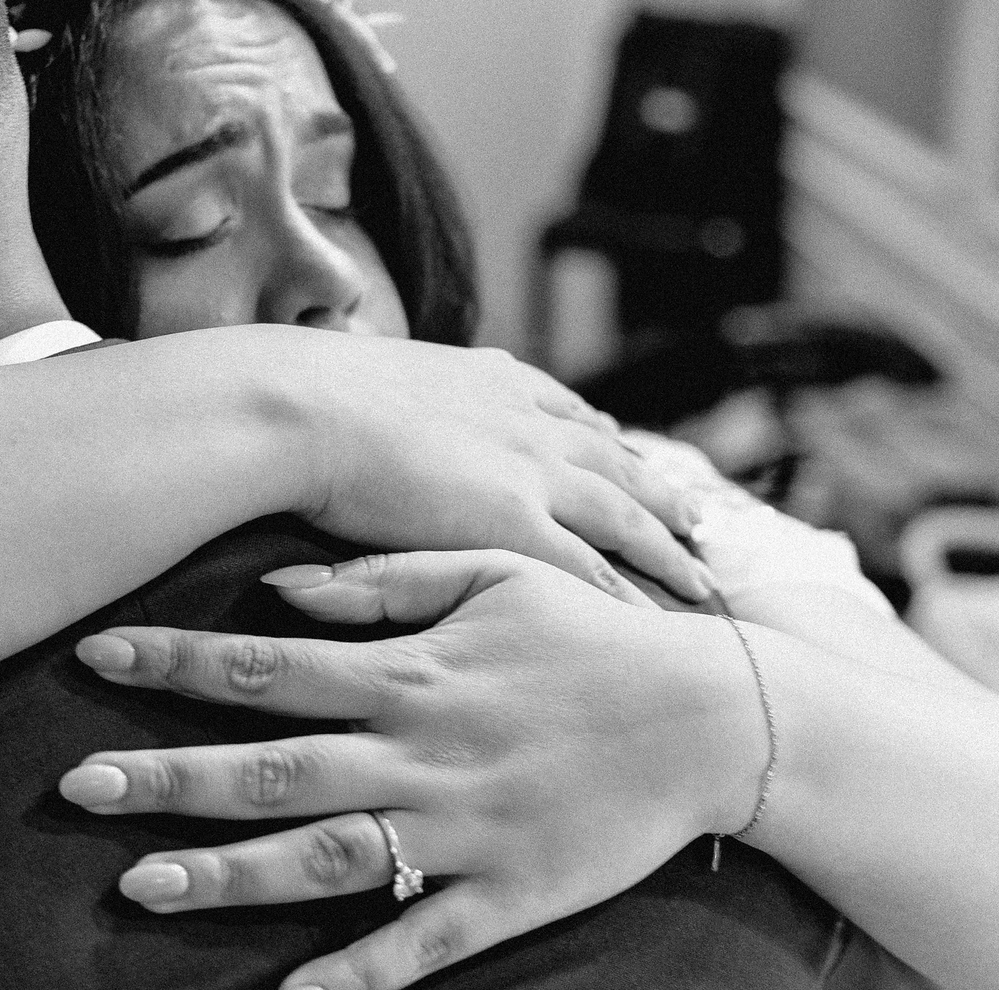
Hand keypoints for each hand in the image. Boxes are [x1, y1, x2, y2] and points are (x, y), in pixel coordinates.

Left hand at [59, 551, 768, 989]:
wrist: (710, 715)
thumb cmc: (591, 634)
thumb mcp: (494, 573)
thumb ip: (385, 581)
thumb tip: (281, 586)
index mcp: (413, 671)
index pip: (268, 665)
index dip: (176, 662)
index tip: (93, 655)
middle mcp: (421, 751)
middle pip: (274, 767)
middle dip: (168, 777)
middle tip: (75, 788)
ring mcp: (460, 830)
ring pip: (326, 856)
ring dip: (231, 874)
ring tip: (139, 888)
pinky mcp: (506, 895)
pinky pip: (418, 946)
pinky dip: (352, 977)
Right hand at [276, 331, 715, 603]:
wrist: (297, 408)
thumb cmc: (303, 397)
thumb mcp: (365, 377)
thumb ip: (386, 396)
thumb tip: (357, 398)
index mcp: (488, 380)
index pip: (564, 408)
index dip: (598, 434)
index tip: (624, 448)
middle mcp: (526, 419)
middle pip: (612, 459)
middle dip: (656, 490)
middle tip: (694, 515)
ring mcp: (530, 471)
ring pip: (623, 516)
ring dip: (666, 547)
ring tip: (701, 579)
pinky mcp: (517, 523)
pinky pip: (594, 569)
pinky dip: (630, 595)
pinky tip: (657, 622)